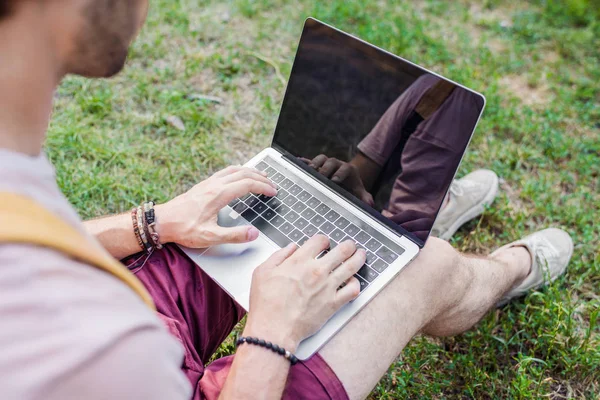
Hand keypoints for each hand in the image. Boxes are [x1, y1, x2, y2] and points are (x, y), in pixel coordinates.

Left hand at [155, 166, 276, 247]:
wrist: (161, 222)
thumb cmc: (183, 229)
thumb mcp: (210, 237)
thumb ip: (234, 235)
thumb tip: (253, 233)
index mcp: (219, 195)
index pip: (248, 184)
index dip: (264, 187)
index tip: (273, 192)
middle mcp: (214, 185)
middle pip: (243, 173)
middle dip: (260, 177)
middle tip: (272, 184)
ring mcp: (207, 183)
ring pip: (233, 170)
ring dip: (249, 171)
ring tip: (260, 175)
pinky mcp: (202, 186)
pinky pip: (224, 172)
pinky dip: (237, 171)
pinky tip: (237, 176)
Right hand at [243, 235, 365, 351]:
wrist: (274, 329)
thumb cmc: (266, 304)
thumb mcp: (262, 272)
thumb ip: (279, 256)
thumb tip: (291, 248)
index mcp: (299, 261)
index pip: (320, 241)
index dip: (324, 240)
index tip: (325, 243)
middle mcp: (317, 271)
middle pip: (342, 250)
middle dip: (348, 246)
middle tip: (350, 246)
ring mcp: (328, 287)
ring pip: (351, 267)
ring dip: (358, 258)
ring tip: (361, 255)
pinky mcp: (333, 303)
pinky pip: (353, 290)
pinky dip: (356, 284)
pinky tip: (353, 282)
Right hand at [303, 154, 373, 205]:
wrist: (345, 183)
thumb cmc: (352, 189)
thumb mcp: (359, 193)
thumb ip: (365, 198)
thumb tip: (369, 204)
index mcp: (348, 170)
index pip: (345, 168)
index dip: (340, 173)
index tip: (335, 181)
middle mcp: (337, 165)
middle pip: (331, 161)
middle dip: (326, 168)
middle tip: (321, 177)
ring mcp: (325, 164)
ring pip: (320, 159)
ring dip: (315, 163)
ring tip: (309, 171)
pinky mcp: (316, 166)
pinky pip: (309, 161)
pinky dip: (304, 162)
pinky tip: (297, 163)